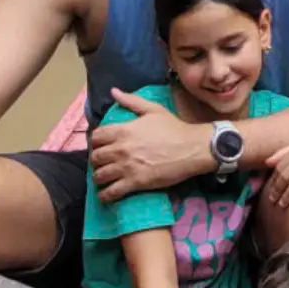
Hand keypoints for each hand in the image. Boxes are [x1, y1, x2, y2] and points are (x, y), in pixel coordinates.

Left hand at [90, 88, 206, 202]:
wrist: (192, 148)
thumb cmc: (174, 128)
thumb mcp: (153, 109)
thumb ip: (131, 101)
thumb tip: (113, 91)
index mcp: (123, 130)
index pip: (96, 137)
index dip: (96, 142)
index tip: (101, 146)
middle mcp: (121, 149)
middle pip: (96, 157)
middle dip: (96, 161)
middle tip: (102, 163)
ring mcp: (127, 167)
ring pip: (100, 176)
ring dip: (99, 178)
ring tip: (103, 179)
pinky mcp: (135, 183)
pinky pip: (112, 192)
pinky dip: (105, 196)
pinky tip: (105, 196)